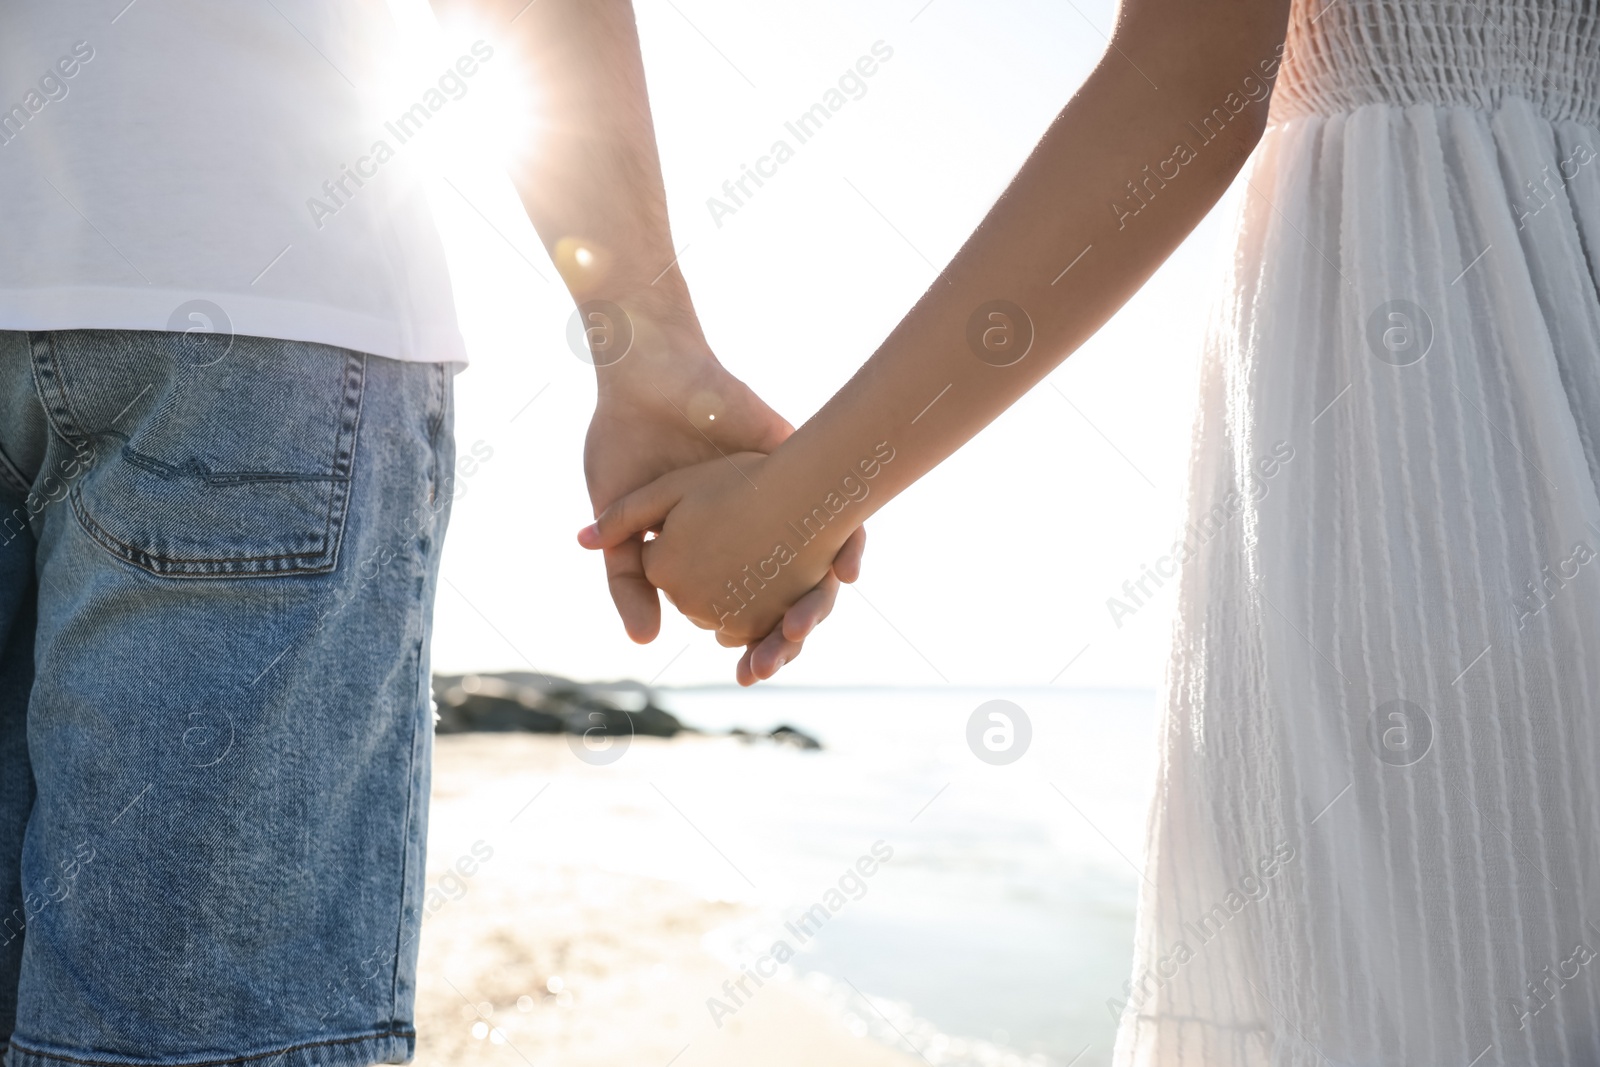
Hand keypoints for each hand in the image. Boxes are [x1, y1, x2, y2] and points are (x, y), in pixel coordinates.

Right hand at [583, 334, 862, 677]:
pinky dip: (852, 543)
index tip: (751, 673)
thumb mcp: (619, 526)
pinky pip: (847, 507)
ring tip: (807, 629)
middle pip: (791, 594)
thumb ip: (628, 582)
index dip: (753, 644)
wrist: (645, 376)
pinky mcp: (803, 463)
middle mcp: (758, 528)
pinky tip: (848, 574)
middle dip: (790, 635)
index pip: (747, 608)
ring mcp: (784, 495)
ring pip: (822, 561)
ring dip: (822, 602)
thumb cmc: (624, 444)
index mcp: (718, 548)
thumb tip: (645, 643)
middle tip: (780, 661)